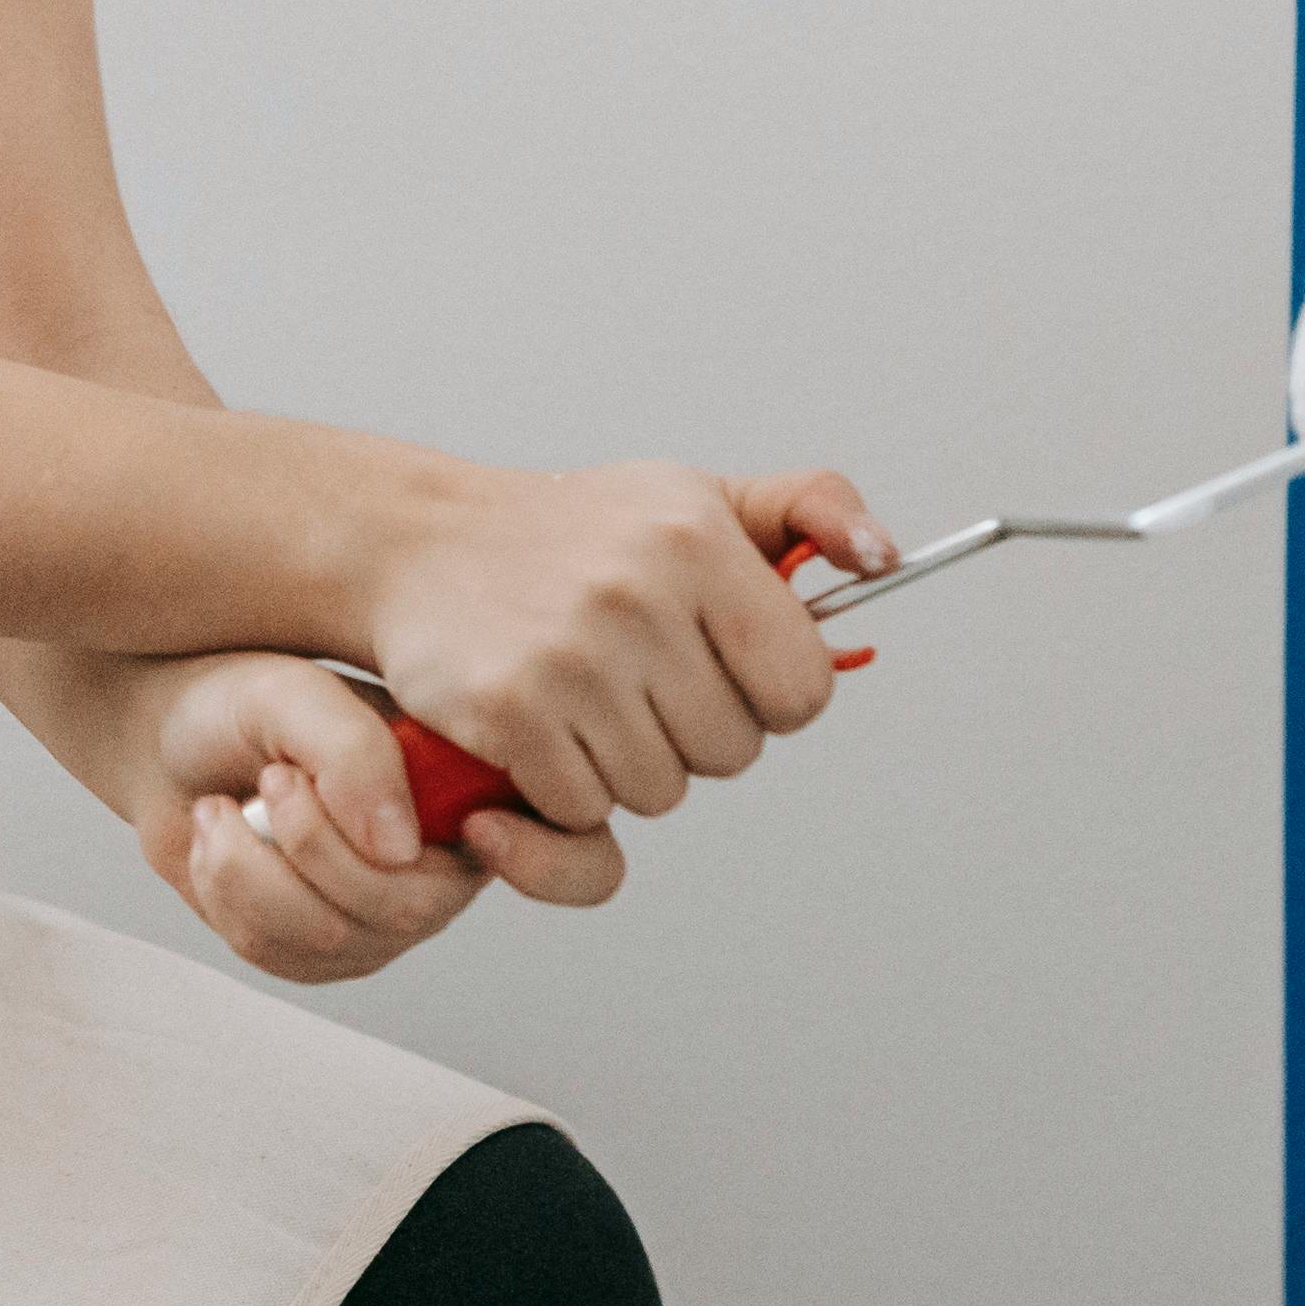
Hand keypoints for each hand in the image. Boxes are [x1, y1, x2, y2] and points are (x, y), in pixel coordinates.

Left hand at [118, 654, 627, 981]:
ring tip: (233, 803)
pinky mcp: (316, 948)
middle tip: (276, 779)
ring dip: (258, 870)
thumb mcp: (296, 695)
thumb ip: (354, 750)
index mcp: (472, 786)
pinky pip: (283, 958)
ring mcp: (380, 914)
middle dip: (321, 850)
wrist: (160, 730)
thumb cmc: (241, 696)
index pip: (580, 856)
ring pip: (339, 940)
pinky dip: (230, 896)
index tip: (475, 828)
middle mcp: (441, 859)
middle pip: (416, 909)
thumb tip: (399, 848)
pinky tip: (220, 840)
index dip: (548, 863)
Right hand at [335, 459, 879, 838]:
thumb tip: (884, 558)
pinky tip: (539, 724)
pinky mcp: (510, 712)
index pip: (803, 688)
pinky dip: (564, 786)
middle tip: (638, 679)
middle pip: (733, 752)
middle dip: (693, 732)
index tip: (722, 668)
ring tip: (586, 697)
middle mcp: (638, 592)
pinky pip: (584, 809)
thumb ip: (809, 507)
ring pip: (661, 790)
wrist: (420, 544)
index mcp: (697, 539)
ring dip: (628, 764)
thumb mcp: (695, 496)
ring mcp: (572, 656)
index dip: (768, 694)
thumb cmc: (572, 533)